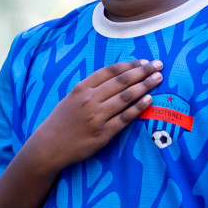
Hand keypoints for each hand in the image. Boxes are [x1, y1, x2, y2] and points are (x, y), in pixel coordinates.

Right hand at [24, 60, 163, 171]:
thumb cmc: (61, 121)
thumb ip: (91, 88)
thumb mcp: (71, 98)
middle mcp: (90, 100)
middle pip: (122, 82)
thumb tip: (117, 77)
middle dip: (143, 71)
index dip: (129, 65)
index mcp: (82, 88)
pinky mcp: (103, 133)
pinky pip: (125, 118)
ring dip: (145, 86)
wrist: (49, 146)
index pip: (110, 71)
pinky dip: (138, 108)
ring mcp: (97, 117)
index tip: (143, 61)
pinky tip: (149, 100)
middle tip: (158, 65)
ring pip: (126, 97)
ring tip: (158, 79)